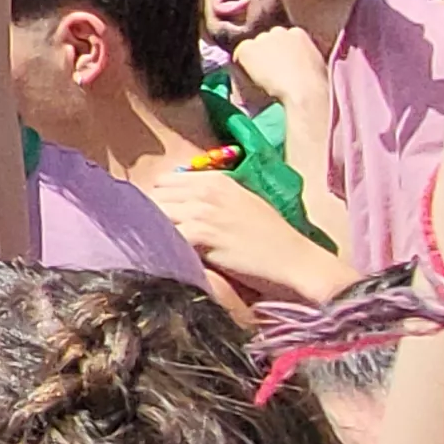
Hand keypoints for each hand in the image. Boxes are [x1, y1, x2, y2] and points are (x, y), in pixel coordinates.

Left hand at [142, 163, 356, 306]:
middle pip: (155, 195)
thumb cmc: (271, 240)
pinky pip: (165, 234)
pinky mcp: (202, 233)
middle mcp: (207, 190)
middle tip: (146, 236)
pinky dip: (159, 245)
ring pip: (155, 212)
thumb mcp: (242, 207)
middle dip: (147, 215)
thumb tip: (177, 206)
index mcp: (217, 181)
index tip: (154, 219)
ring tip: (150, 247)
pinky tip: (160, 257)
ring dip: (150, 230)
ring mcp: (203, 210)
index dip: (157, 201)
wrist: (296, 262)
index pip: (165, 181)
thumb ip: (211, 200)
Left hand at [230, 21, 328, 112]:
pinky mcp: (247, 48)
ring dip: (256, 58)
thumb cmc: (316, 83)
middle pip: (268, 40)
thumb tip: (297, 63)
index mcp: (298, 32)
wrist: (304, 89)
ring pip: (253, 47)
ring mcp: (262, 38)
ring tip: (262, 76)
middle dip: (268, 52)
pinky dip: (242, 64)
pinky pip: (239, 55)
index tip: (283, 64)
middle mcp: (278, 30)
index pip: (284, 38)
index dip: (282, 52)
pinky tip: (251, 77)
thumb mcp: (314, 62)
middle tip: (271, 70)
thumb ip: (303, 55)